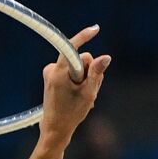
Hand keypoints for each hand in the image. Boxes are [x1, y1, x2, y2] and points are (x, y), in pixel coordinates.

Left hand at [38, 24, 110, 145]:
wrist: (55, 129)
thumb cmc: (71, 113)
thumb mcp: (89, 93)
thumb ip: (97, 73)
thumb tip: (106, 57)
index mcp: (59, 72)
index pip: (72, 48)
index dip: (84, 37)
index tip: (96, 29)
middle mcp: (52, 69)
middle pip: (81, 59)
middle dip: (88, 71)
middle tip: (86, 90)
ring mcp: (51, 73)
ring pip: (78, 67)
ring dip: (85, 79)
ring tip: (81, 96)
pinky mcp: (53, 77)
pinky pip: (72, 72)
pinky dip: (79, 82)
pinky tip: (79, 96)